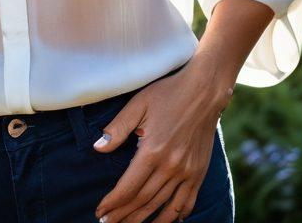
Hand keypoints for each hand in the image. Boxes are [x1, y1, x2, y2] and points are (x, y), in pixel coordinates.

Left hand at [90, 64, 229, 222]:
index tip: (100, 211)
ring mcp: (187, 172)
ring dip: (145, 220)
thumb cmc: (168, 93)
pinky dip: (175, 216)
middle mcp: (171, 166)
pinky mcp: (199, 173)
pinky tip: (164, 221)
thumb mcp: (138, 104)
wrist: (204, 91)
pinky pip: (186, 202)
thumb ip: (117, 128)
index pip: (128, 187)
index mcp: (153, 151)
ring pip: (163, 207)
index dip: (113, 202)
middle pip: (143, 201)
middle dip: (124, 215)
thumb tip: (97, 148)